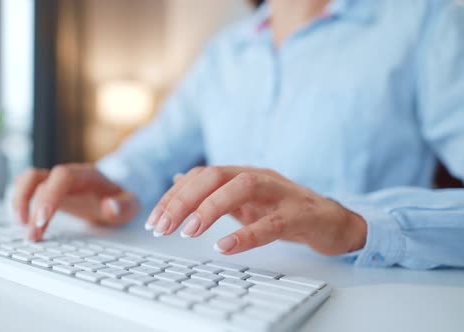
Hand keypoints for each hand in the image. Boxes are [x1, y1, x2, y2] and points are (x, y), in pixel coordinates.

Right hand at [13, 163, 138, 240]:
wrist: (115, 194)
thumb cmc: (120, 200)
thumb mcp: (130, 205)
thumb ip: (124, 206)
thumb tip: (110, 206)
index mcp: (86, 175)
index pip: (62, 177)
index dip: (50, 196)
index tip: (43, 220)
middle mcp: (66, 175)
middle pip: (38, 179)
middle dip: (31, 206)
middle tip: (31, 234)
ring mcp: (54, 182)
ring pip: (26, 179)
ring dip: (19, 201)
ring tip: (21, 227)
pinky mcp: (46, 190)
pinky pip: (25, 187)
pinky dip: (19, 202)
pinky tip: (22, 222)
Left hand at [145, 166, 365, 255]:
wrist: (332, 220)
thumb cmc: (285, 209)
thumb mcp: (243, 199)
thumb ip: (212, 190)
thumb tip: (178, 180)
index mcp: (241, 174)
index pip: (200, 176)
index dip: (174, 196)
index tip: (154, 221)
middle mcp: (258, 176)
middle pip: (214, 176)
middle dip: (183, 200)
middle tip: (163, 227)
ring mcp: (280, 193)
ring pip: (242, 188)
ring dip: (210, 208)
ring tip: (188, 232)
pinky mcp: (300, 214)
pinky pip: (273, 222)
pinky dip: (247, 234)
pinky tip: (225, 246)